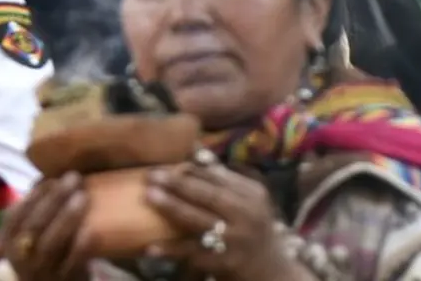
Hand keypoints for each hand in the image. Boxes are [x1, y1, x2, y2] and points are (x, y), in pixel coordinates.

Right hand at [0, 172, 90, 280]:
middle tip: (74, 178)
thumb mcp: (31, 227)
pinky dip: (82, 244)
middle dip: (55, 198)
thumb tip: (52, 169)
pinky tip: (93, 228)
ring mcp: (41, 272)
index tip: (52, 177)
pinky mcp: (64, 280)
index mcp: (9, 239)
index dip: (34, 195)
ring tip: (83, 196)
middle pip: (35, 225)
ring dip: (68, 217)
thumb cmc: (44, 245)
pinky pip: (72, 262)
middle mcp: (20, 257)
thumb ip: (38, 205)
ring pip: (50, 244)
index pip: (15, 215)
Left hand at [145, 161, 290, 280]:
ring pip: (199, 221)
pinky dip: (172, 250)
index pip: (219, 177)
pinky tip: (151, 246)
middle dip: (178, 184)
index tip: (167, 163)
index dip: (191, 169)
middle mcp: (246, 214)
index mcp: (252, 193)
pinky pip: (192, 254)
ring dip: (172, 208)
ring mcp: (235, 240)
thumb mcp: (249, 200)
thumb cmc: (254, 228)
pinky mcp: (224, 263)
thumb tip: (196, 151)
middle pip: (208, 196)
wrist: (271, 271)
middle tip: (152, 175)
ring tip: (149, 197)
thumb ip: (224, 178)